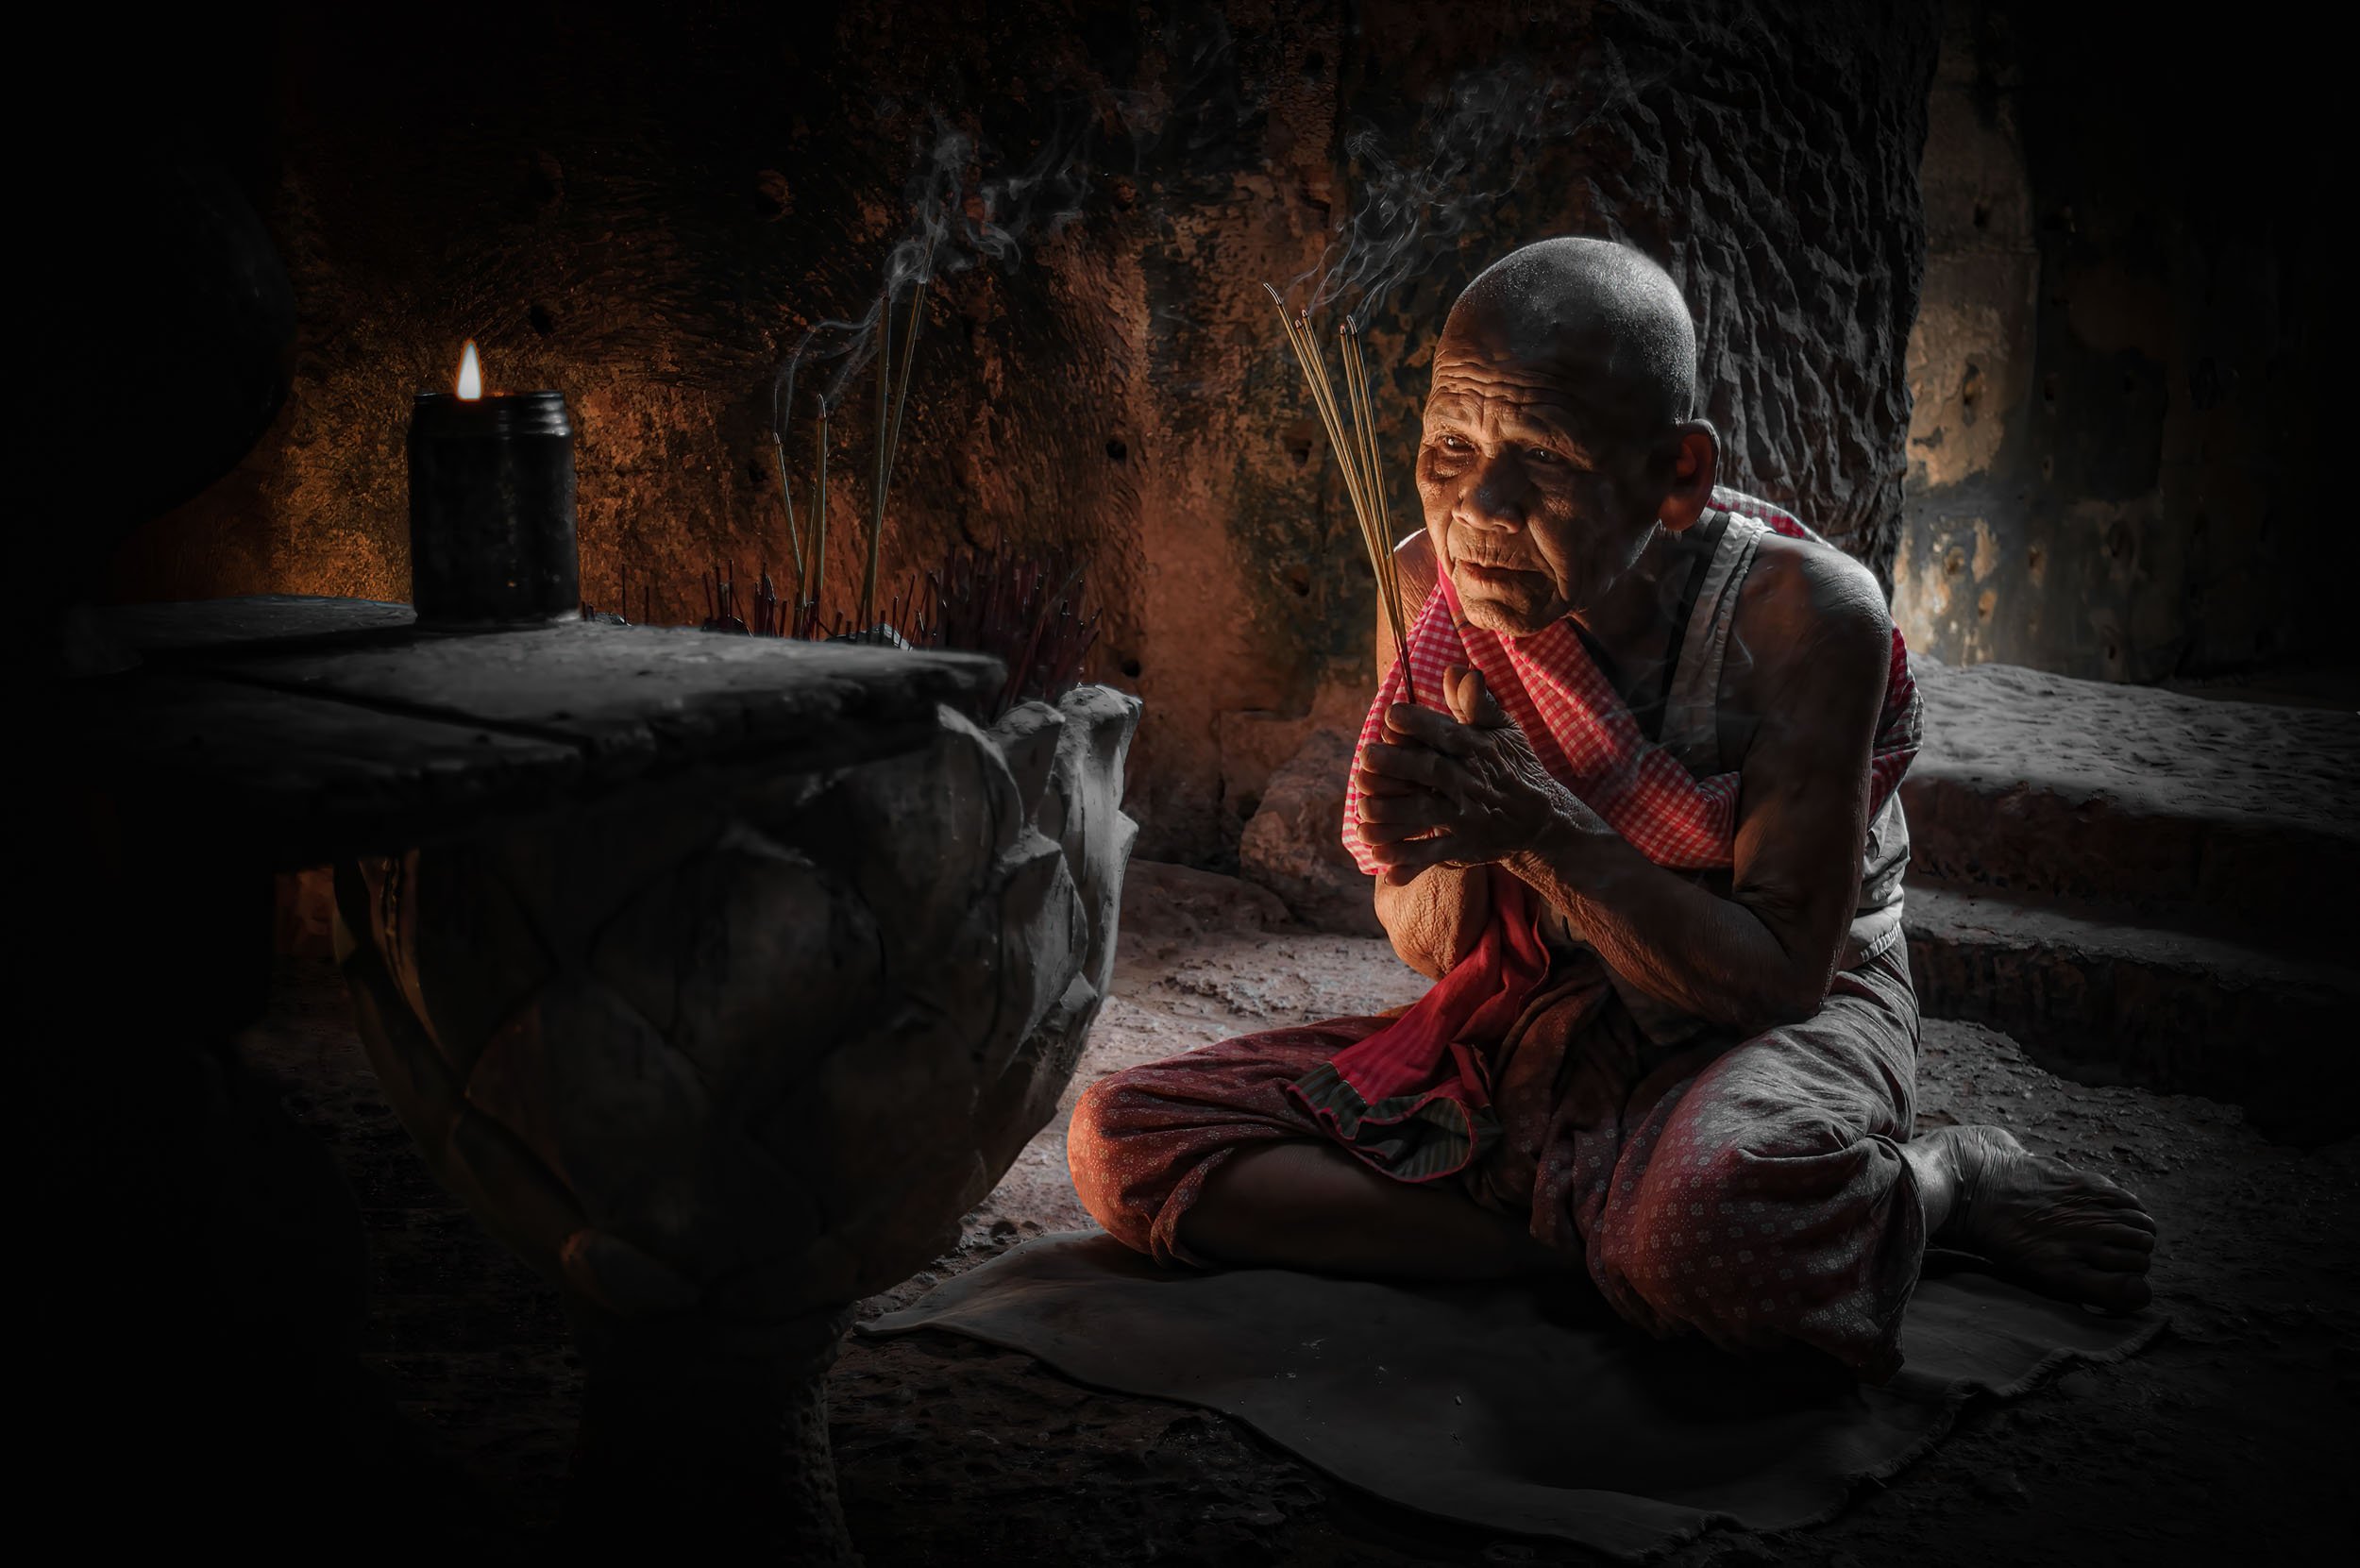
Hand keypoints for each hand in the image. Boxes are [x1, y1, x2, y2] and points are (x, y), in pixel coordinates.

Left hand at [1354, 664, 1598, 884]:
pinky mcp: (1464, 847)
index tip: (1391, 716)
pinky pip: (1434, 853)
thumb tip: (1456, 669)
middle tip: (1365, 757)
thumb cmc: (1512, 767)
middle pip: (1431, 772)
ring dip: (1393, 813)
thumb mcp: (1503, 731)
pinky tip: (1380, 856)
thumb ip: (1476, 702)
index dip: (1420, 724)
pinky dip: (1408, 857)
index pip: (1447, 733)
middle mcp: (1471, 782)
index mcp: (1478, 749)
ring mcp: (1467, 817)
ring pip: (1427, 814)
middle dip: (1398, 765)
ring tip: (1364, 810)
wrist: (1540, 821)